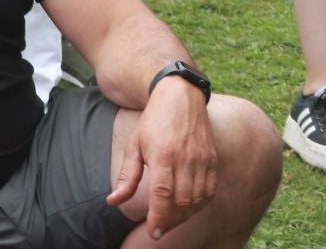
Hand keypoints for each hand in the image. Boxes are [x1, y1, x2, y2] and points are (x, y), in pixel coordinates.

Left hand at [106, 79, 216, 237]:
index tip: (152, 232)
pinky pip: (210, 188)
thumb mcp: (134, 146)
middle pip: (182, 201)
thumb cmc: (154, 121)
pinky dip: (200, 203)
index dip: (158, 217)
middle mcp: (186, 158)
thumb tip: (113, 201)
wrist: (181, 94)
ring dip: (185, 215)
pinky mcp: (212, 157)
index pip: (162, 194)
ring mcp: (202, 158)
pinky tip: (189, 207)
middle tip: (159, 228)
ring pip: (198, 198)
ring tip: (172, 220)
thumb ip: (126, 177)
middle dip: (170, 221)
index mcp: (163, 155)